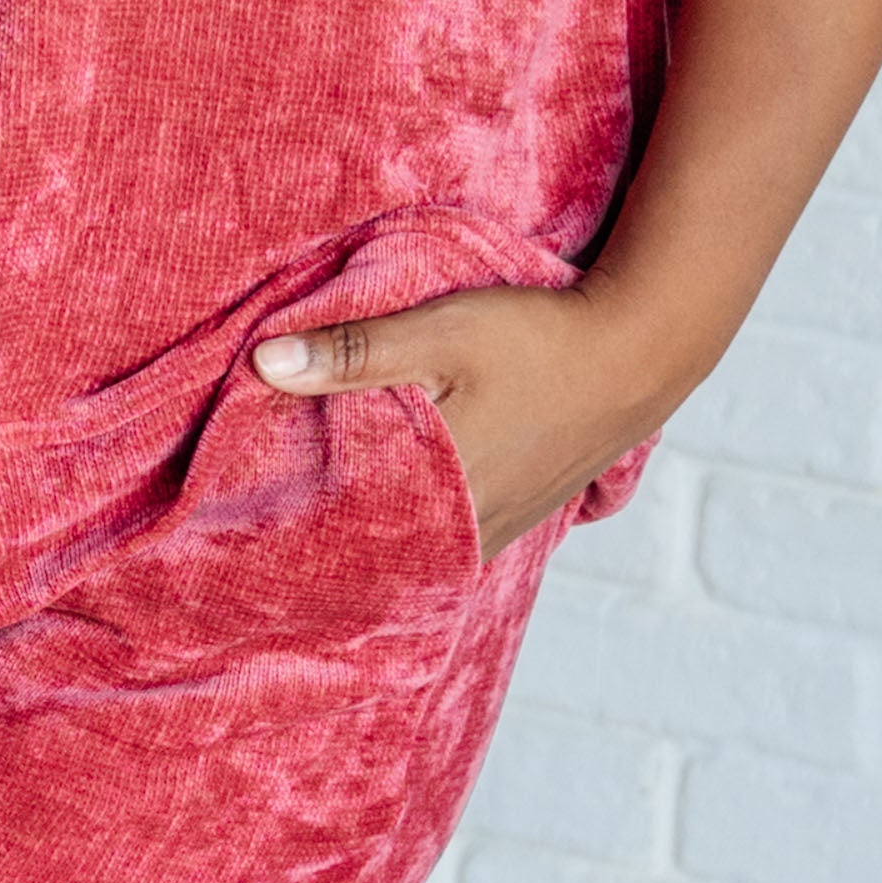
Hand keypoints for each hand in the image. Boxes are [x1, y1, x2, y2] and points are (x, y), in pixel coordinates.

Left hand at [253, 281, 678, 558]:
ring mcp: (503, 526)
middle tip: (264, 546)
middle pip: (381, 551)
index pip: (346, 531)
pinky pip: (457, 544)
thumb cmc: (538, 338)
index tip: (241, 537)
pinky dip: (421, 536)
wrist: (641, 351)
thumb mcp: (441, 330)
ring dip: (377, 544)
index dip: (293, 537)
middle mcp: (471, 524)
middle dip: (326, 548)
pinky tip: (398, 522)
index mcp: (441, 487)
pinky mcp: (524, 515)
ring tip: (320, 536)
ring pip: (421, 552)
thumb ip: (354, 352)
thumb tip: (264, 365)